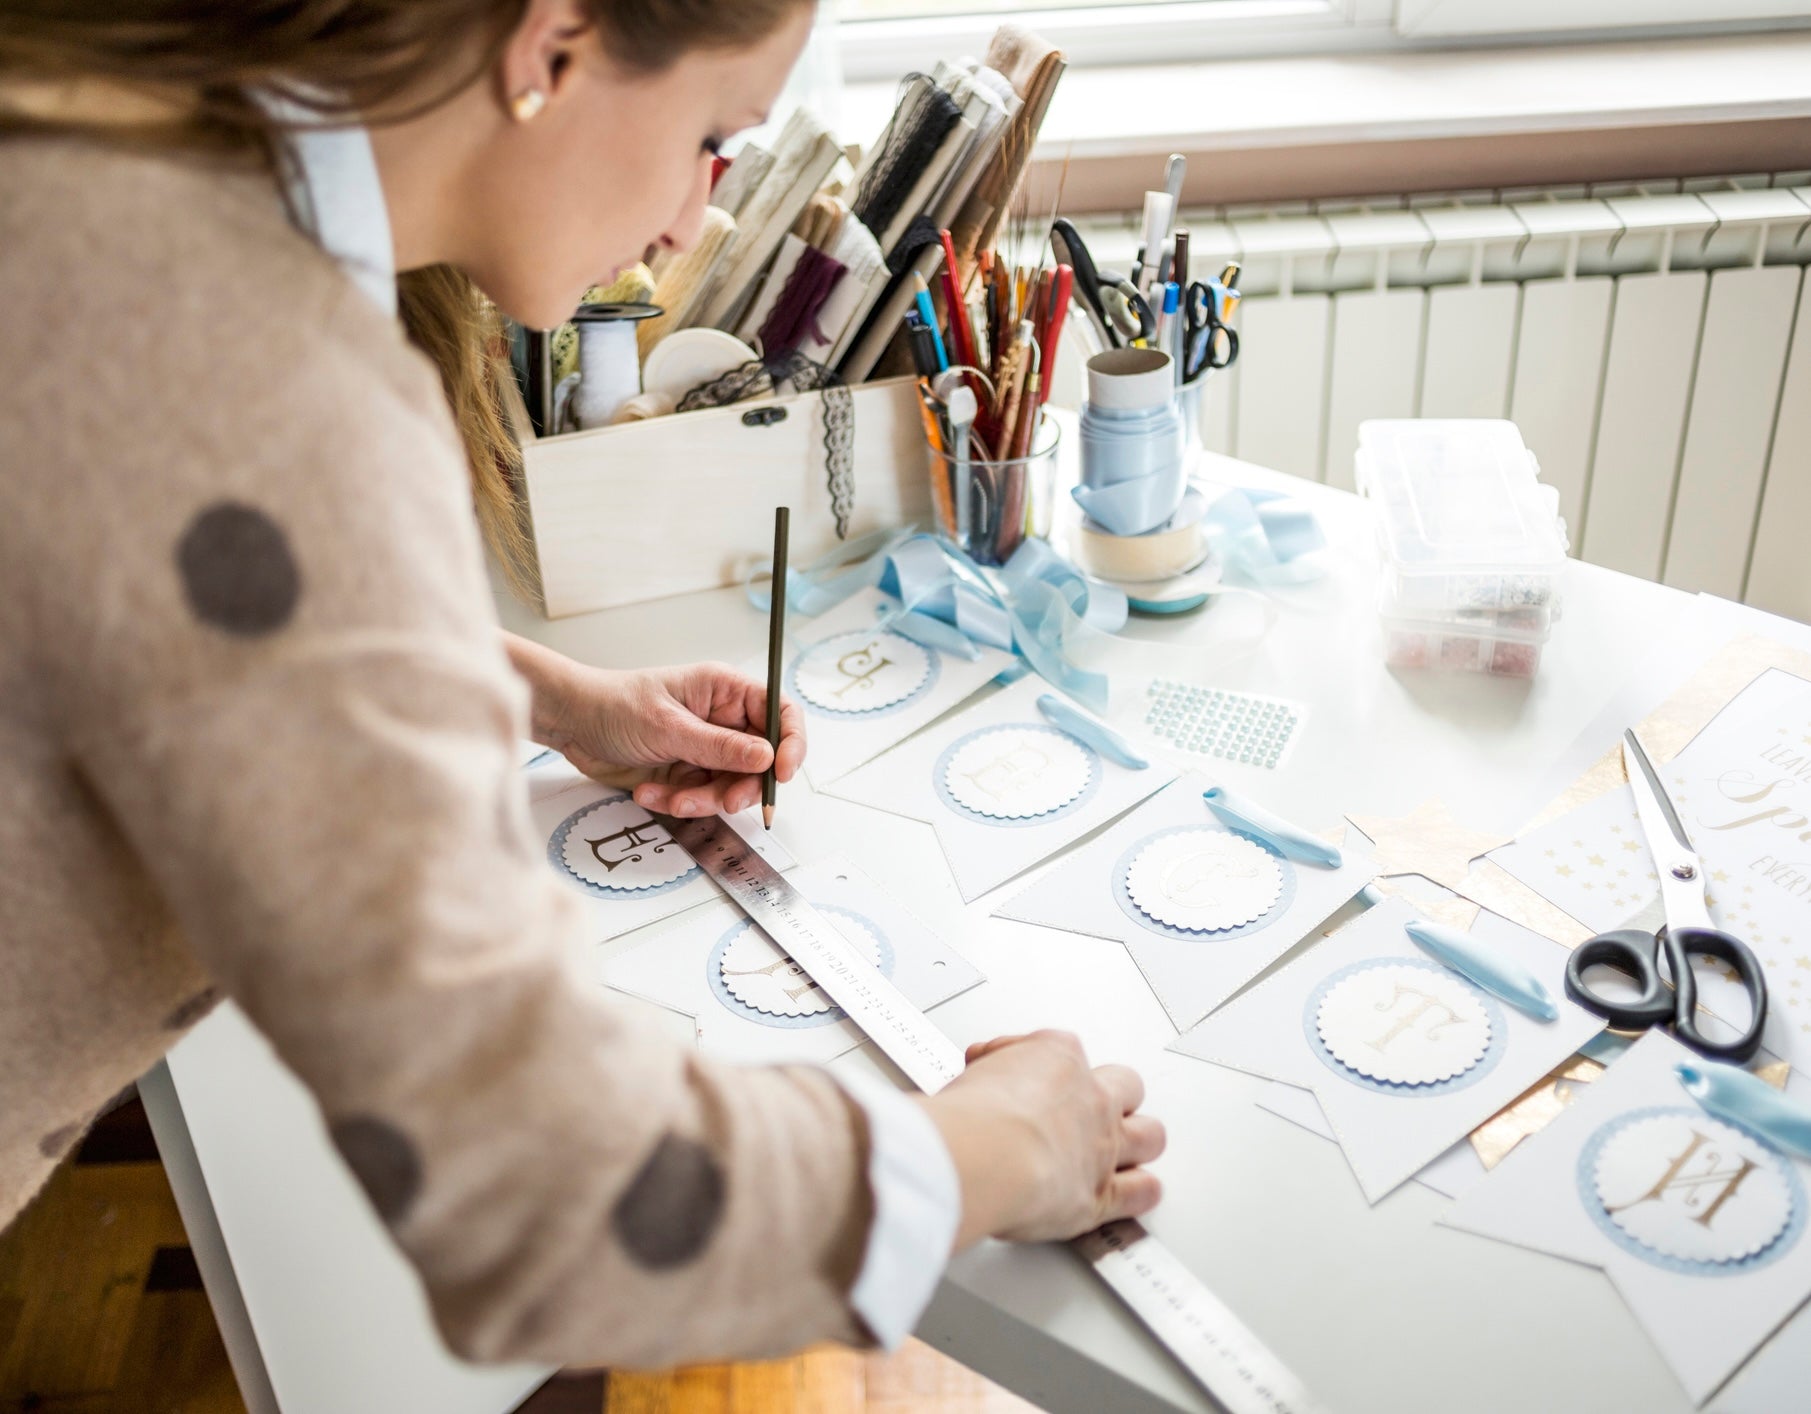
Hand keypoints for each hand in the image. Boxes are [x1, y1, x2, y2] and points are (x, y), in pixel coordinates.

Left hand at [550, 661, 805, 817]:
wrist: (569, 724)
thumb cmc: (613, 706)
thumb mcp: (668, 727)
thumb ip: (719, 747)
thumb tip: (767, 756)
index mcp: (725, 691)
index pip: (780, 712)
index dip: (790, 743)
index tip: (781, 774)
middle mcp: (722, 719)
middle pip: (761, 760)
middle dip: (742, 786)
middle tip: (725, 802)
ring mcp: (705, 748)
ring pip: (731, 786)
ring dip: (703, 800)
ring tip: (671, 798)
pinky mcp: (687, 773)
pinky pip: (701, 798)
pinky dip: (679, 803)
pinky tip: (649, 794)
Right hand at [919, 1031, 1164, 1248]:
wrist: (986, 1155)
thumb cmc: (975, 1114)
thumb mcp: (972, 1070)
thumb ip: (989, 1067)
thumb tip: (983, 1066)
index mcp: (1059, 1058)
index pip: (1063, 1050)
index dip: (1046, 1066)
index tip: (1026, 1078)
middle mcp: (1090, 1100)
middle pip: (1127, 1085)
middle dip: (1115, 1095)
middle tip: (1092, 1107)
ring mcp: (1103, 1147)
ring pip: (1150, 1135)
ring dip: (1140, 1140)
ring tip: (1127, 1147)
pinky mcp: (1102, 1194)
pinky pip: (1141, 1192)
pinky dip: (1141, 1192)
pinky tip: (1137, 1191)